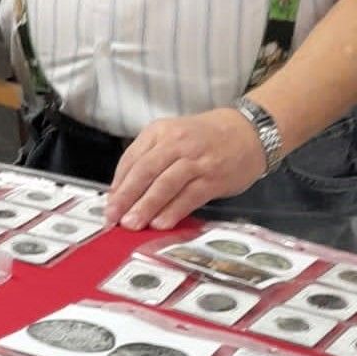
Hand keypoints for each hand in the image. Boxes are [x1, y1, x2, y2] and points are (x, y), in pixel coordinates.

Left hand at [105, 108, 266, 230]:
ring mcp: (196, 160)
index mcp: (159, 131)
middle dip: (126, 197)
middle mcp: (176, 143)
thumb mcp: (173, 137)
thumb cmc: (205, 138)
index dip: (118, 184)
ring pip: (165, 184)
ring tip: (132, 224)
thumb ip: (150, 159)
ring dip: (146, 206)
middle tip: (113, 218)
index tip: (108, 205)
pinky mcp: (213, 177)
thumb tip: (125, 192)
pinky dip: (173, 210)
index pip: (131, 159)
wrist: (247, 132)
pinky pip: (189, 196)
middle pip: (144, 171)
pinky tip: (161, 223)